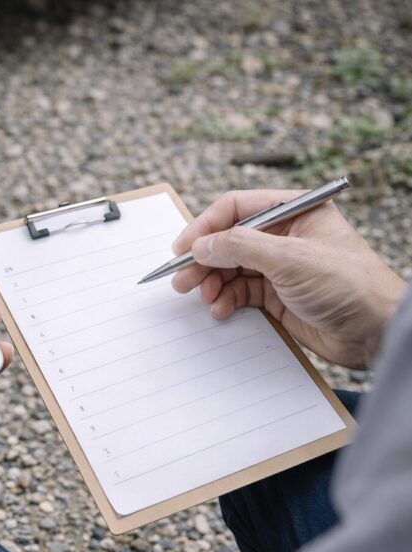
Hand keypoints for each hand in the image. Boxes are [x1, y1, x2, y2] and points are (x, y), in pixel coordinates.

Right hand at [171, 190, 405, 368]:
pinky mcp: (277, 294)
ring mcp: (280, 266)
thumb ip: (241, 247)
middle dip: (204, 260)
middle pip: (228, 240)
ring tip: (202, 297)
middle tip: (182, 280)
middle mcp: (284, 235)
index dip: (205, 226)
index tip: (183, 248)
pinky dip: (225, 300)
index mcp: (294, 211)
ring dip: (211, 282)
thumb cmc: (351, 286)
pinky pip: (239, 292)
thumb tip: (201, 245)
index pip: (236, 208)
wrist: (378, 333)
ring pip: (230, 268)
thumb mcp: (291, 259)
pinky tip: (220, 309)